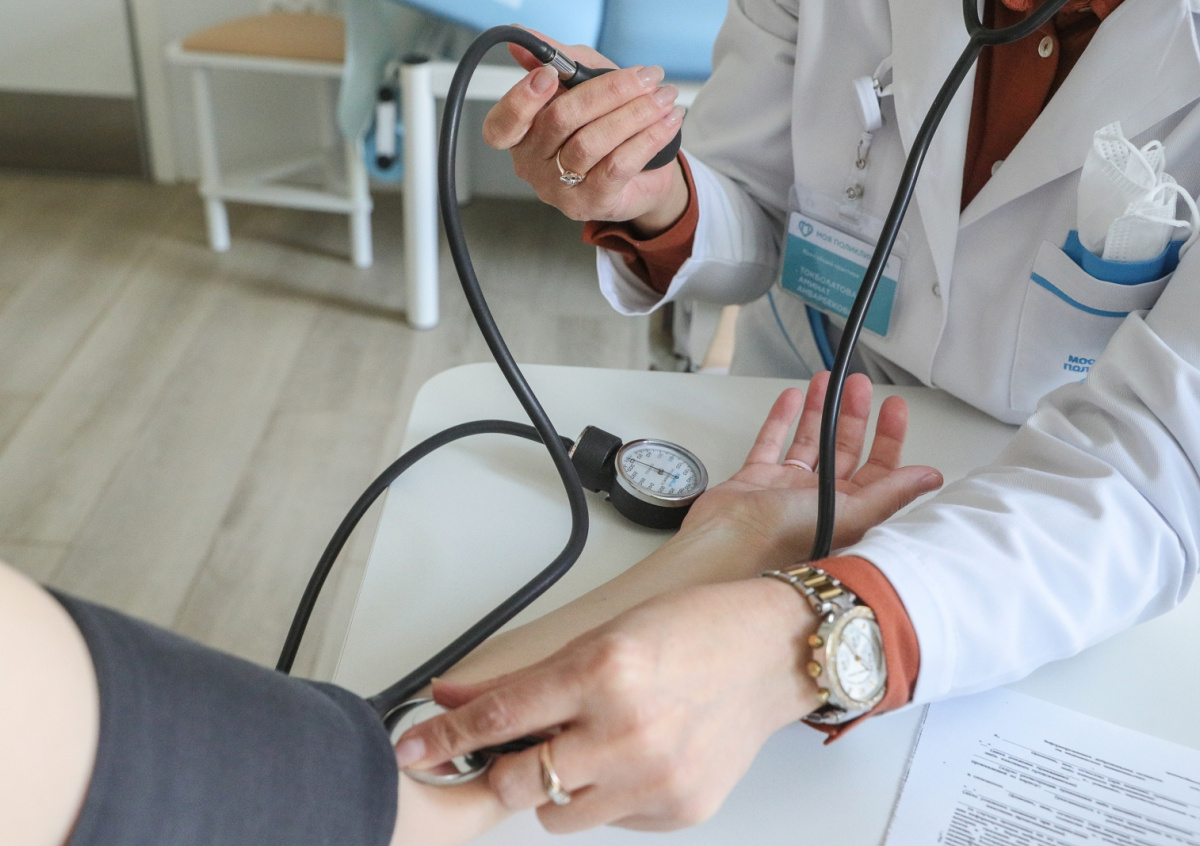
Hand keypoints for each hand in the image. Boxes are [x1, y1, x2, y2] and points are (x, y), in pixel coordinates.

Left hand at [392, 374, 941, 833]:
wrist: (776, 653)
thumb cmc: (699, 626)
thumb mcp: (608, 630)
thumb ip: (534, 674)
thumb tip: (458, 696)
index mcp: (605, 671)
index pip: (501, 716)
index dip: (447, 737)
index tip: (413, 751)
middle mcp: (627, 731)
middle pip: (520, 781)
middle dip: (501, 770)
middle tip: (510, 751)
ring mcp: (655, 779)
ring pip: (558, 814)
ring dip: (553, 788)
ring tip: (586, 748)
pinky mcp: (678, 810)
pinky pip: (611, 821)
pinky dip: (606, 796)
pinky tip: (634, 758)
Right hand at [483, 30, 689, 233]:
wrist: (643, 175)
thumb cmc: (606, 124)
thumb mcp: (584, 83)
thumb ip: (558, 61)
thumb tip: (522, 44)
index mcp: (520, 135)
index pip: (501, 125)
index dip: (521, 100)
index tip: (551, 75)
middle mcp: (532, 165)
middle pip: (560, 120)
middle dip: (607, 91)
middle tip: (646, 76)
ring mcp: (559, 189)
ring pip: (591, 142)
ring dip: (634, 113)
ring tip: (663, 96)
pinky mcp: (592, 203)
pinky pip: (618, 165)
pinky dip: (646, 138)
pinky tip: (668, 121)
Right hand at [678, 371, 943, 573]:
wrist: (727, 543)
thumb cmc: (784, 538)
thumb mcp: (850, 512)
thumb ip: (890, 493)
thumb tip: (931, 478)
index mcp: (848, 510)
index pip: (878, 469)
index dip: (888, 438)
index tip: (894, 408)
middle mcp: (819, 499)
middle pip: (844, 449)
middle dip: (854, 415)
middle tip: (859, 385)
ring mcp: (786, 488)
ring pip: (810, 441)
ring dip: (820, 411)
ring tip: (826, 381)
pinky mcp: (755, 479)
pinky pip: (771, 443)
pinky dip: (781, 420)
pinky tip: (791, 400)